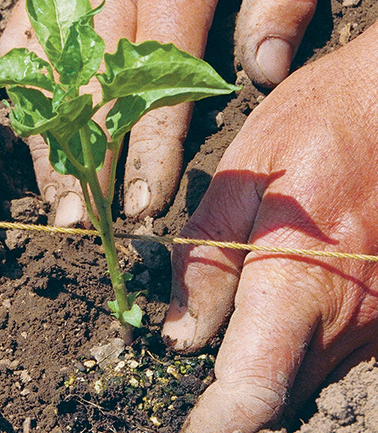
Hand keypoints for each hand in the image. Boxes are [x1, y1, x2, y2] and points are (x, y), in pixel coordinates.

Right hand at [0, 0, 316, 225]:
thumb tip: (265, 71)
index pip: (156, 91)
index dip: (148, 154)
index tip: (142, 205)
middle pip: (92, 98)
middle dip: (87, 165)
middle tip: (81, 221)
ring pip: (48, 82)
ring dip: (48, 144)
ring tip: (53, 198)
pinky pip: (19, 48)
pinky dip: (22, 96)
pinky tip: (30, 136)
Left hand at [162, 21, 377, 431]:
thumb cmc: (316, 127)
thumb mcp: (242, 180)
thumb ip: (207, 260)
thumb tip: (181, 333)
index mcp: (298, 280)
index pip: (255, 390)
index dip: (217, 424)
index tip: (190, 431)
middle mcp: (350, 315)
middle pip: (280, 391)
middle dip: (236, 389)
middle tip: (204, 353)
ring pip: (309, 370)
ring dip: (269, 357)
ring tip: (244, 311)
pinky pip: (336, 342)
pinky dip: (301, 333)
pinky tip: (287, 289)